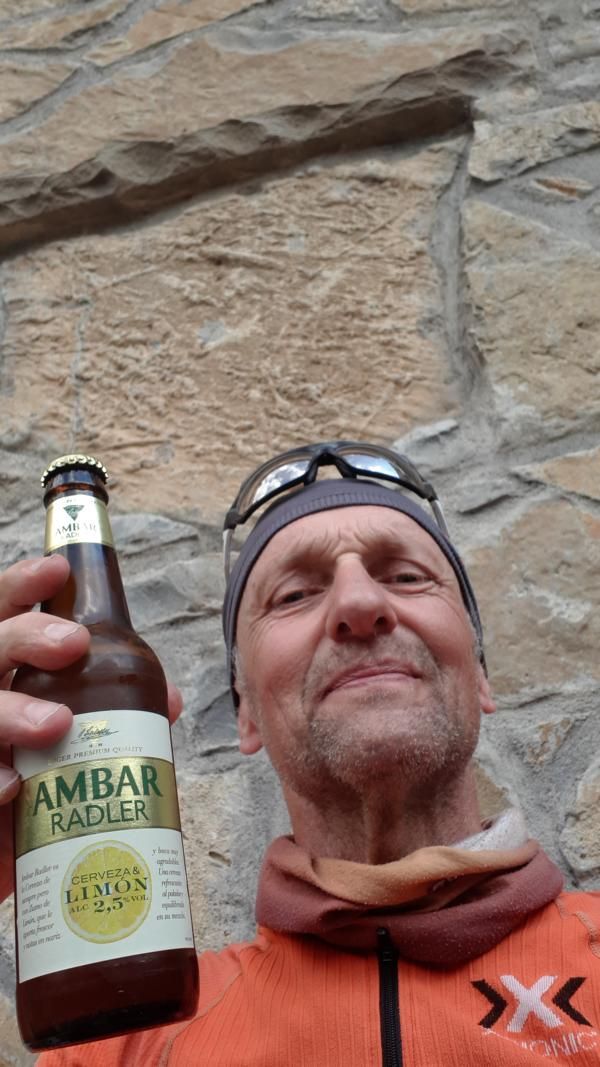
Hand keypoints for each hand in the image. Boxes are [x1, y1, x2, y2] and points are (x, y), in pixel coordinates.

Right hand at [0, 556, 182, 904]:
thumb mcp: (76, 737)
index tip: (58, 568)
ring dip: (10, 710)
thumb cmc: (37, 776)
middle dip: (28, 636)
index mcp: (7, 670)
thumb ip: (117, 711)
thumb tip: (168, 699)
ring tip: (55, 724)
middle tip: (76, 645)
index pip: (4, 611)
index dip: (23, 584)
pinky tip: (11, 786)